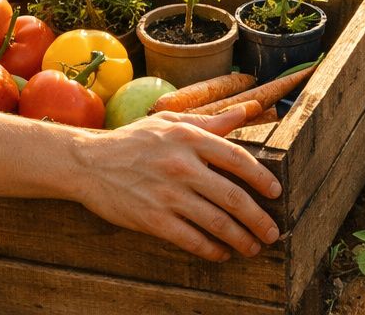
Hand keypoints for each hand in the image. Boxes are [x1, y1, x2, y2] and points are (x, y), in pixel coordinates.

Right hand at [70, 101, 281, 261]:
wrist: (89, 162)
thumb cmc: (134, 140)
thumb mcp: (171, 123)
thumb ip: (211, 121)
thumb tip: (247, 111)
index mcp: (188, 138)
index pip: (237, 158)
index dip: (261, 177)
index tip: (276, 192)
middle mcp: (181, 165)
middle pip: (232, 196)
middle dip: (258, 218)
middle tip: (272, 232)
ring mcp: (167, 194)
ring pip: (216, 222)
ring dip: (241, 239)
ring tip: (253, 247)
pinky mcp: (153, 219)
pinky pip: (191, 239)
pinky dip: (211, 250)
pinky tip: (221, 253)